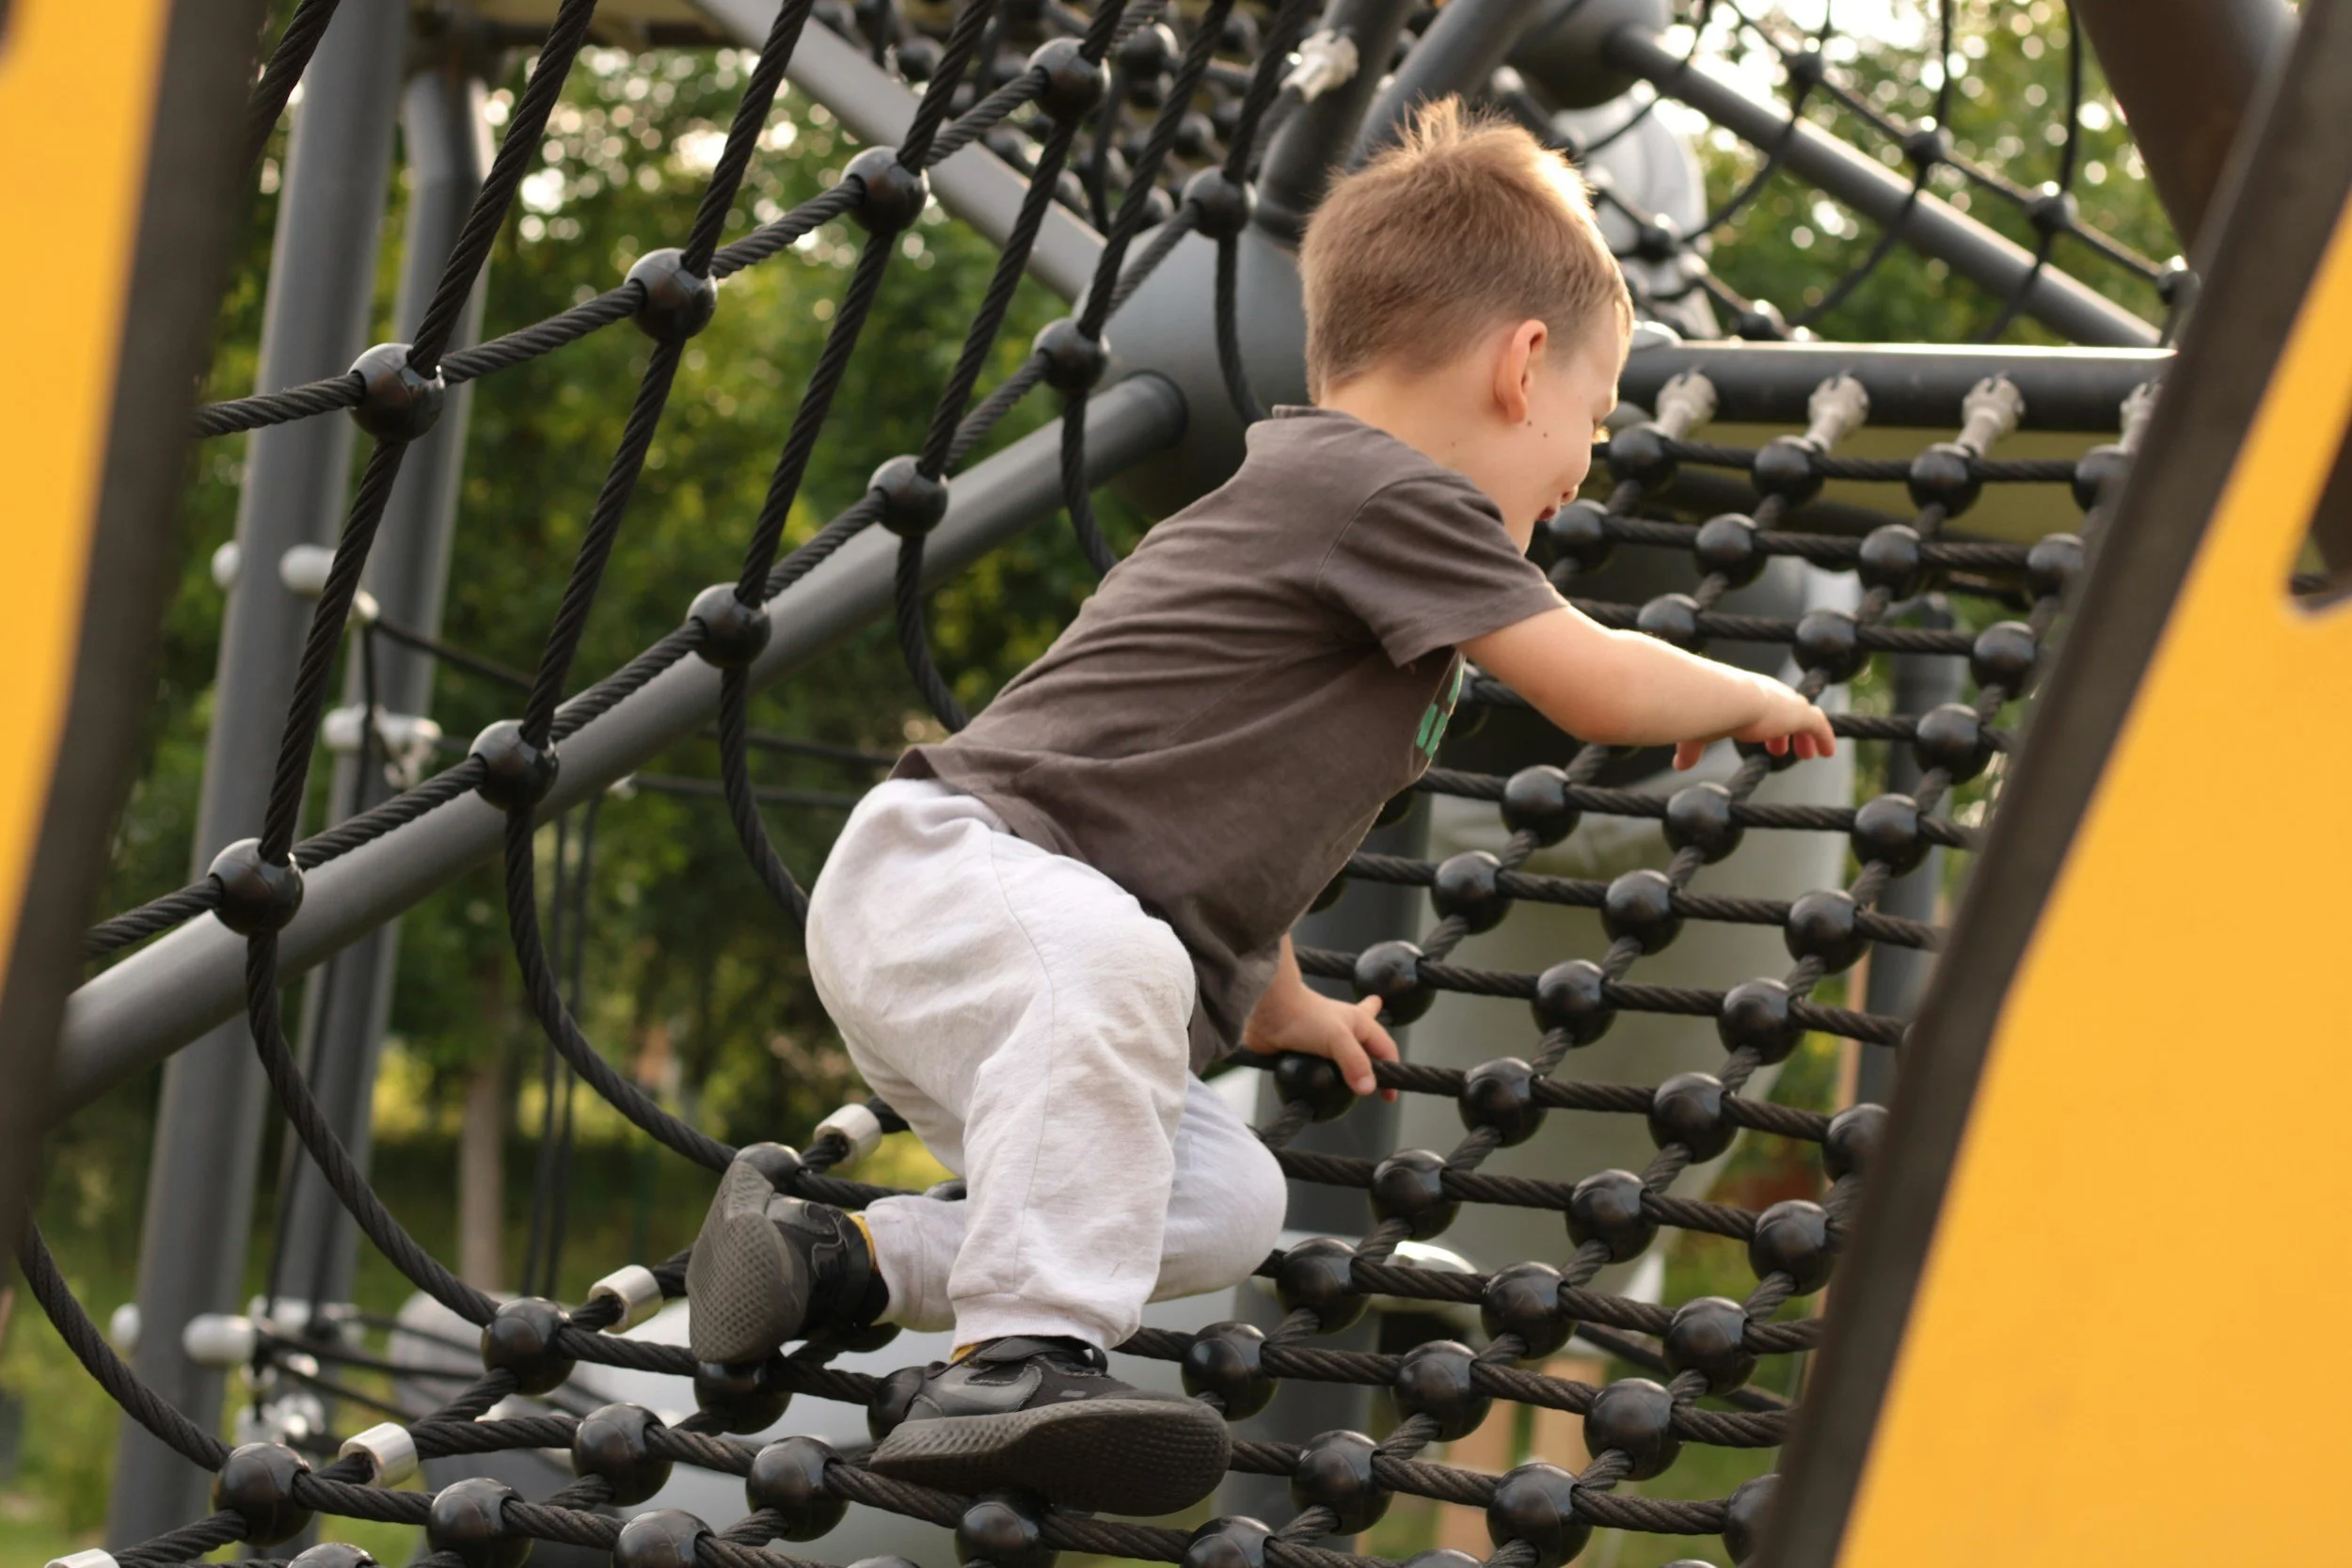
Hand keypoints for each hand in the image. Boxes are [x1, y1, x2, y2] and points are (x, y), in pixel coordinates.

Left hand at [1243, 980, 1399, 1099]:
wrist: (1268, 1008)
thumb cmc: (1306, 1015)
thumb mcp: (1338, 1038)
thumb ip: (1355, 1063)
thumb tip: (1368, 1088)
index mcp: (1359, 1022)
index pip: (1385, 1048)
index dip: (1392, 1069)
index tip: (1389, 1096)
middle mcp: (1343, 1031)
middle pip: (1366, 1043)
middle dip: (1375, 1054)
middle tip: (1380, 1071)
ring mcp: (1322, 1041)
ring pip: (1339, 1058)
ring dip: (1345, 1069)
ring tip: (1350, 1081)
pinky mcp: (1303, 1051)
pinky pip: (1317, 1067)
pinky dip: (1320, 1075)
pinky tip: (1318, 1084)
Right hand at [1671, 675, 1837, 770]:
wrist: (1720, 698)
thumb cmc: (1705, 711)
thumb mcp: (1698, 733)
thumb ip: (1691, 748)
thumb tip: (1679, 765)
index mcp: (1746, 693)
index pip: (1762, 708)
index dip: (1765, 726)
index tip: (1768, 741)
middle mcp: (1769, 693)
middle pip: (1783, 710)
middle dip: (1785, 731)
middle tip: (1783, 749)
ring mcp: (1786, 703)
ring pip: (1805, 716)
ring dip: (1806, 736)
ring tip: (1809, 754)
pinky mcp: (1800, 714)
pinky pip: (1819, 725)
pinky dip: (1824, 738)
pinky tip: (1827, 753)